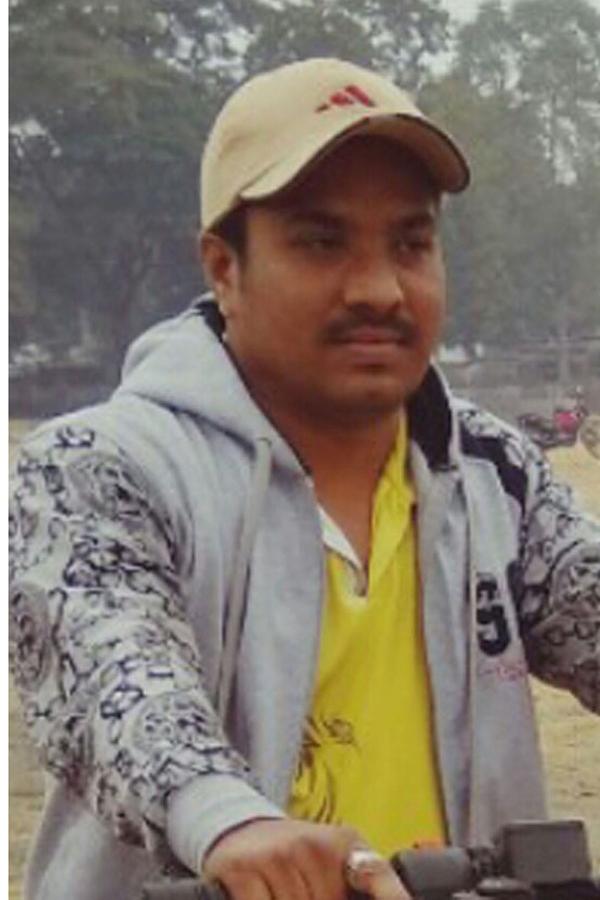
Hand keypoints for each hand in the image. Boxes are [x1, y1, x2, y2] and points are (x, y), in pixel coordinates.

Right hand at [201, 818, 411, 899]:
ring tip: (284, 891)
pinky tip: (263, 894)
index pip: (377, 875)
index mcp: (345, 844)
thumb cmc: (296, 854)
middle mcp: (313, 844)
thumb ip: (364, 881)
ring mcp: (278, 855)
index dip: (394, 896)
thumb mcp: (335, 860)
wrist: (242, 828)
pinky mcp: (245, 868)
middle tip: (304, 890)